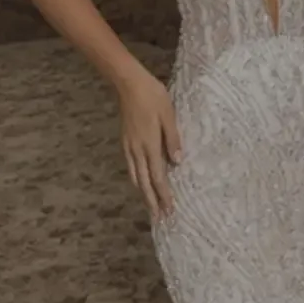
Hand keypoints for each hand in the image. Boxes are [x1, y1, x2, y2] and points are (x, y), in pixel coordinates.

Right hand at [116, 67, 182, 220]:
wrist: (129, 84)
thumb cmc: (152, 96)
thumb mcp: (169, 115)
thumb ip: (172, 139)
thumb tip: (177, 162)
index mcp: (149, 145)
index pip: (158, 177)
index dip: (164, 195)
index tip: (169, 210)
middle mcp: (137, 150)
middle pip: (145, 183)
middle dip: (152, 202)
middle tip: (159, 218)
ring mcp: (129, 147)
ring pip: (136, 177)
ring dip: (143, 193)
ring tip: (150, 206)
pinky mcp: (126, 142)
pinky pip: (131, 167)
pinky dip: (137, 179)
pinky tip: (140, 183)